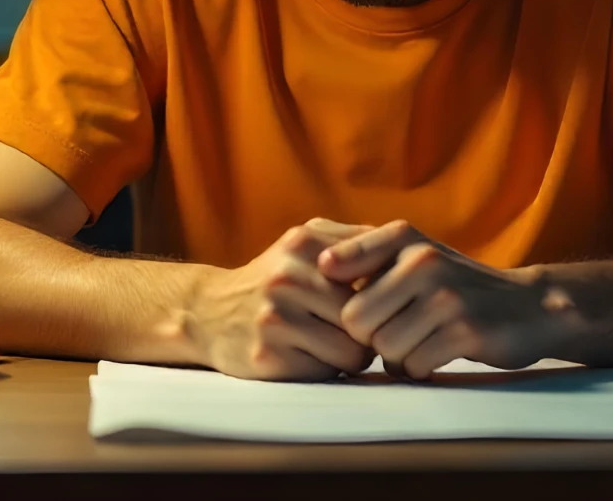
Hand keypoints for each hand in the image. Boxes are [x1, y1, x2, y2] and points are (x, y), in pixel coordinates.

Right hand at [185, 218, 375, 380]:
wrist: (206, 312)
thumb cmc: (272, 278)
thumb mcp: (304, 242)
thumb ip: (352, 239)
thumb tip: (406, 248)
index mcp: (304, 245)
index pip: (376, 274)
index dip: (383, 294)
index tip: (378, 303)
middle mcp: (288, 278)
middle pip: (366, 318)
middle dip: (368, 330)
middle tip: (356, 332)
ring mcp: (275, 319)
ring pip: (351, 351)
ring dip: (350, 355)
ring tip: (334, 344)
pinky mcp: (267, 357)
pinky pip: (325, 373)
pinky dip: (325, 369)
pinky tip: (308, 357)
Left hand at [318, 221, 564, 378]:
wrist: (528, 307)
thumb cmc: (454, 287)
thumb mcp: (412, 257)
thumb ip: (366, 258)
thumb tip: (318, 265)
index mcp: (403, 237)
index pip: (334, 268)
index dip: (336, 299)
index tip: (354, 308)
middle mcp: (422, 260)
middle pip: (355, 321)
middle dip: (371, 337)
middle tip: (397, 333)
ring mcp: (446, 296)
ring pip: (383, 348)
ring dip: (398, 357)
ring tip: (422, 342)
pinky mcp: (465, 331)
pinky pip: (413, 365)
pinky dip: (420, 368)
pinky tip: (439, 353)